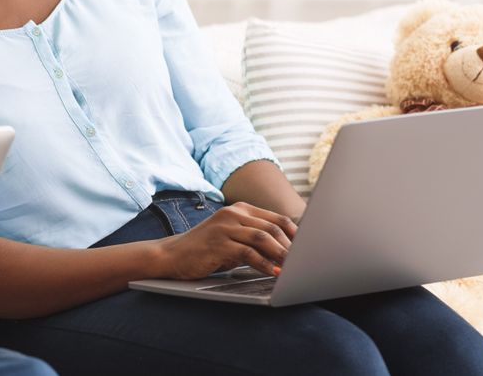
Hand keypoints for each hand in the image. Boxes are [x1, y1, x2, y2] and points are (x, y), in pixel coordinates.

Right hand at [158, 202, 296, 279]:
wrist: (173, 255)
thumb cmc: (207, 249)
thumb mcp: (233, 238)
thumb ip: (255, 239)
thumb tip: (289, 251)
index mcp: (240, 209)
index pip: (277, 218)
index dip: (296, 234)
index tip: (310, 250)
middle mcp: (232, 214)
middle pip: (272, 227)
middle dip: (292, 247)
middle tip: (305, 263)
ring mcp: (224, 227)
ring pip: (262, 238)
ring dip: (281, 255)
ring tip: (293, 269)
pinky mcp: (218, 243)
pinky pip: (247, 253)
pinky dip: (264, 264)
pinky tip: (273, 273)